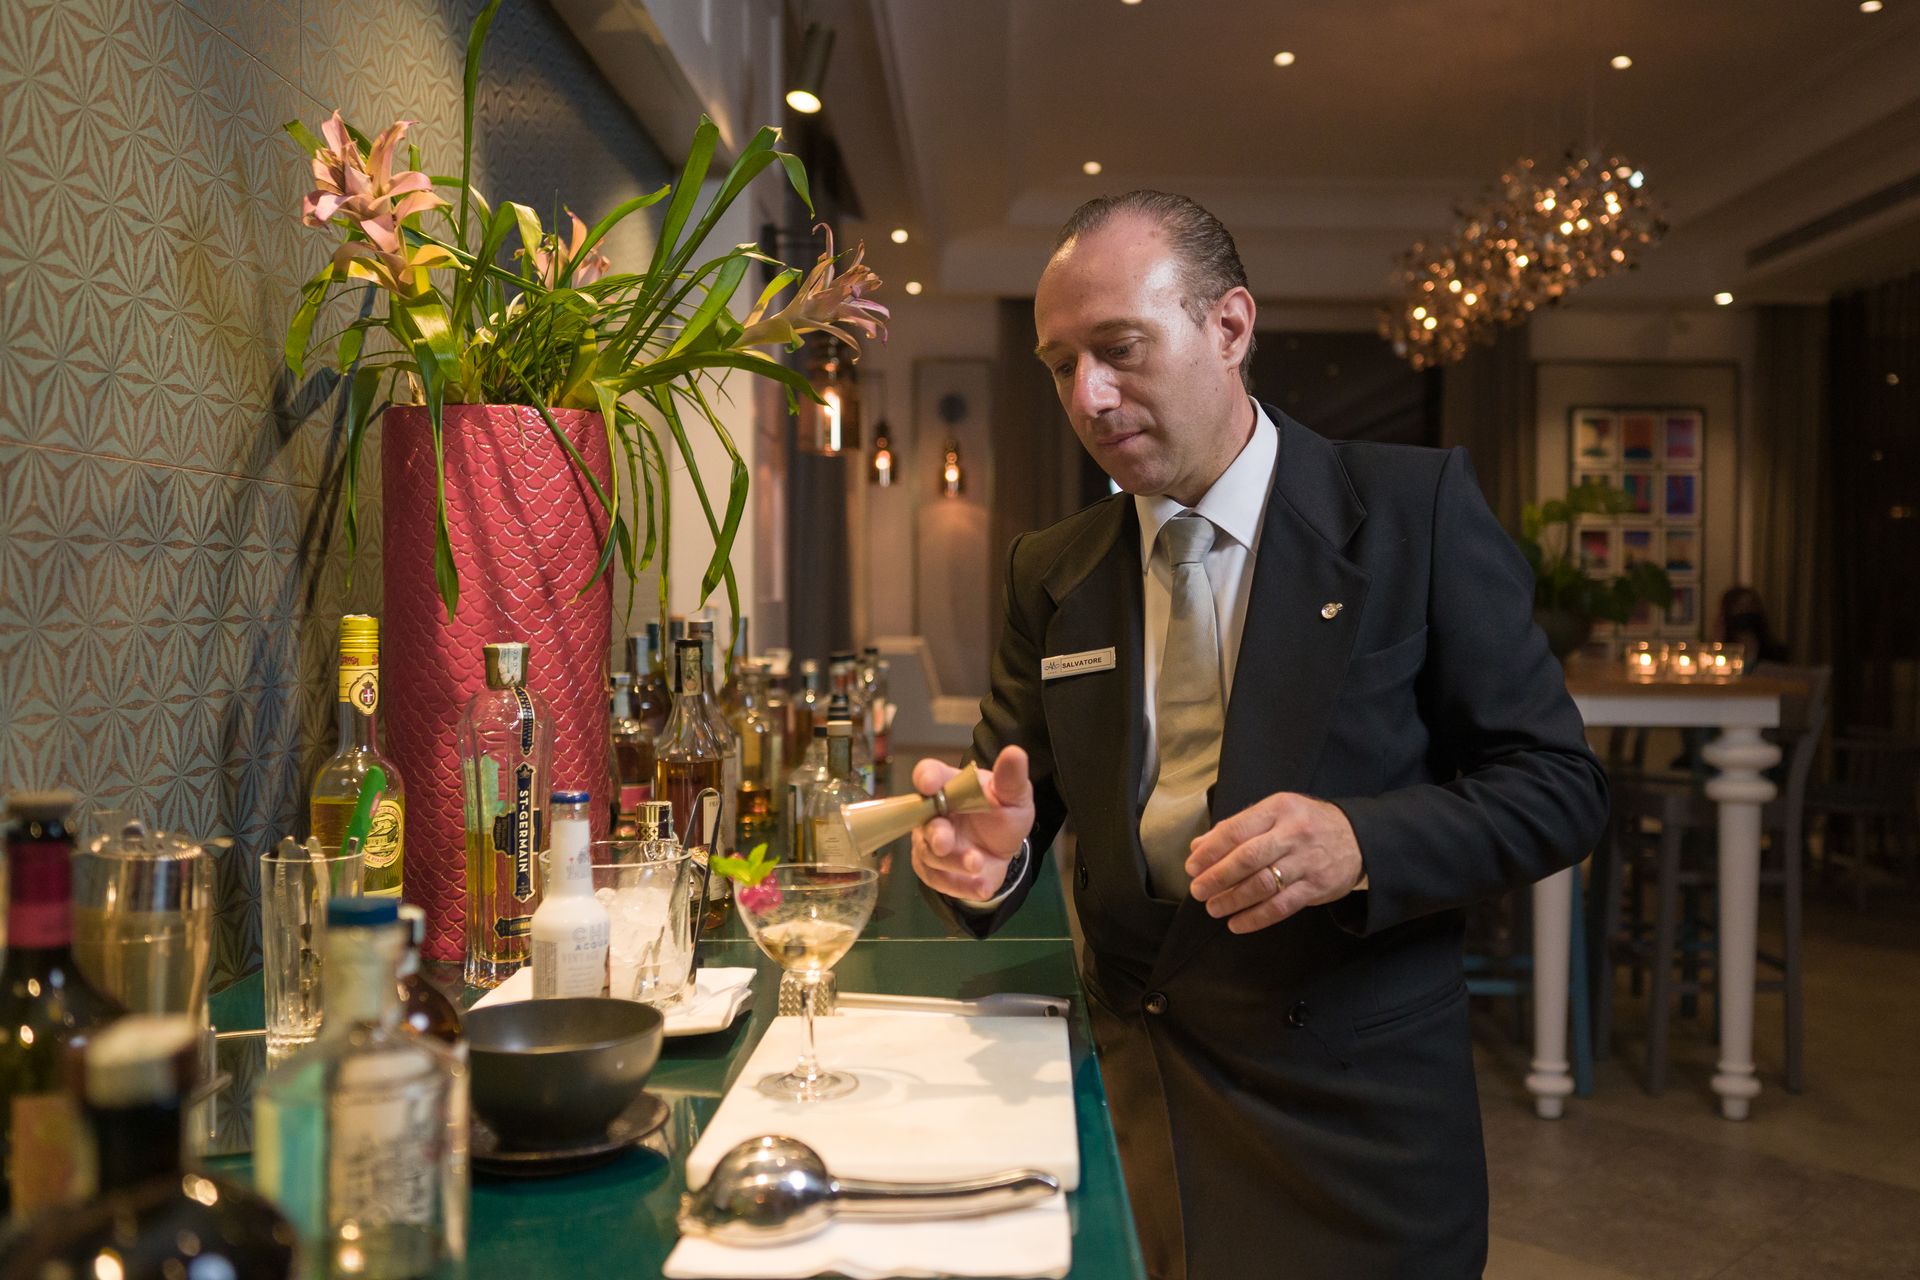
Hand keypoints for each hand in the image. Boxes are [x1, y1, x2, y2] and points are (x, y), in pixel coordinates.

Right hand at [909, 746, 1034, 900]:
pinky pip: (940, 880)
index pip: (929, 774)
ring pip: (930, 854)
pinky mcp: (934, 871)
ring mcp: (930, 843)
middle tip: (944, 842)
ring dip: (953, 861)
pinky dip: (961, 886)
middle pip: (923, 821)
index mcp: (949, 786)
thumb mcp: (1014, 797)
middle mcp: (933, 813)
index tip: (928, 783)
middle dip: (934, 833)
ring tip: (977, 864)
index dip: (926, 778)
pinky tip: (981, 886)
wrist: (1004, 850)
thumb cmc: (1002, 814)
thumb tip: (1015, 752)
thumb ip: (1010, 778)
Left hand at [1185, 793, 1364, 933]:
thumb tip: (1199, 847)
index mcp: (1277, 809)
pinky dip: (1256, 918)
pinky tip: (1237, 923)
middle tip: (1198, 890)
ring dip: (1232, 900)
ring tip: (1213, 908)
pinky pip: (1281, 906)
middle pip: (1246, 858)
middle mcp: (1292, 833)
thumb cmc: (1307, 824)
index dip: (1209, 851)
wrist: (1359, 837)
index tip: (1192, 866)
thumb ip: (1237, 828)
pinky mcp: (1317, 887)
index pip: (1235, 830)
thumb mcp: (1275, 813)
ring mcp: (1306, 861)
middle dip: (1217, 877)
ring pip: (1262, 884)